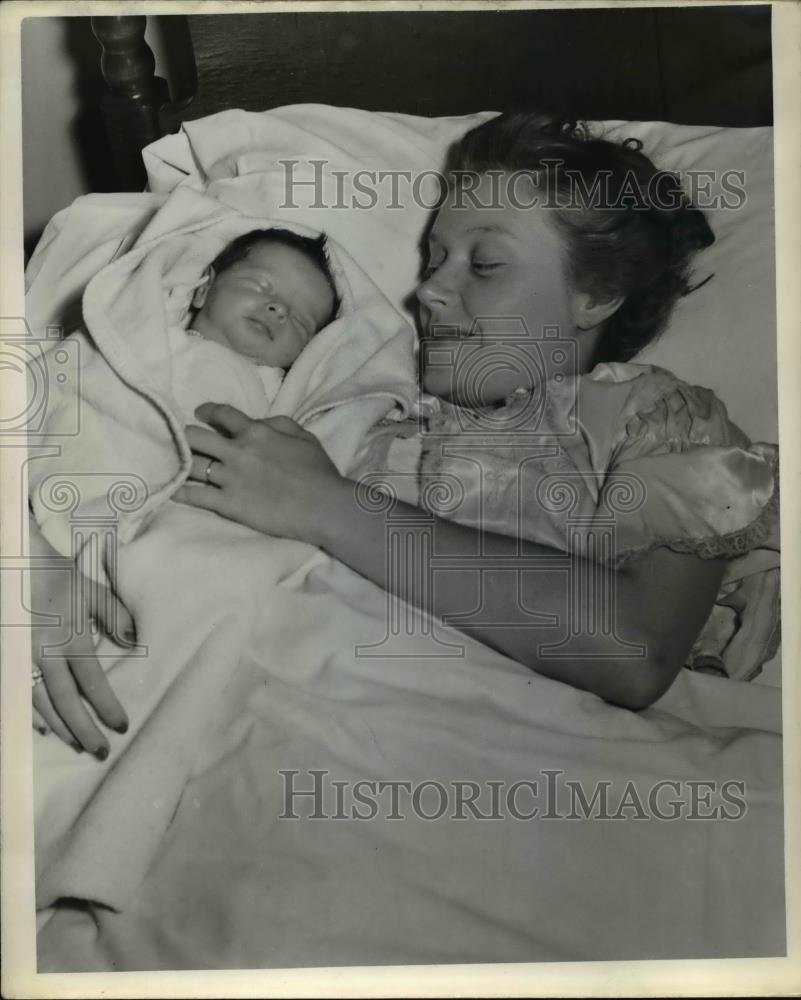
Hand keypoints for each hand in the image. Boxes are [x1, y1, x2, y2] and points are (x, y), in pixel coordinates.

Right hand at [30, 520, 132, 757]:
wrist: (11, 562)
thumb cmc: (52, 573)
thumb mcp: (88, 589)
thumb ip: (113, 615)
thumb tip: (133, 642)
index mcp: (66, 637)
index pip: (91, 682)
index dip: (106, 706)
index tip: (122, 726)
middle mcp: (42, 653)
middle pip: (65, 701)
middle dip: (84, 729)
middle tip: (102, 751)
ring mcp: (20, 658)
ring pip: (40, 704)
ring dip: (60, 727)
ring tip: (79, 744)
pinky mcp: (8, 658)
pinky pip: (19, 694)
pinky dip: (34, 714)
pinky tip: (44, 727)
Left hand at [173, 403, 344, 544]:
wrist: (322, 506)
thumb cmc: (319, 472)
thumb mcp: (304, 437)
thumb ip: (279, 423)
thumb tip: (258, 421)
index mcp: (256, 431)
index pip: (222, 414)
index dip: (208, 411)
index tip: (200, 414)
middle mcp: (237, 451)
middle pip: (195, 437)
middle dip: (186, 436)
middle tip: (182, 440)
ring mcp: (229, 478)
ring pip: (191, 463)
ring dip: (179, 461)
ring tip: (171, 462)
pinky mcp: (227, 503)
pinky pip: (194, 495)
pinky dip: (178, 491)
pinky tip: (168, 489)